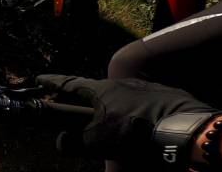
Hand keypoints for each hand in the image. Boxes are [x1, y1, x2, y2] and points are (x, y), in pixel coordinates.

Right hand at [37, 75, 217, 165]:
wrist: (181, 126)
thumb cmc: (136, 131)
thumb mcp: (99, 142)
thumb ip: (76, 142)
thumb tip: (61, 142)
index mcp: (100, 90)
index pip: (69, 83)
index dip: (53, 83)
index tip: (40, 79)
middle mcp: (119, 83)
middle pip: (95, 90)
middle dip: (86, 100)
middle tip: (79, 109)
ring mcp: (141, 87)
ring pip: (120, 98)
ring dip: (113, 110)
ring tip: (115, 127)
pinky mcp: (161, 96)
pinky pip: (140, 104)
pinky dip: (134, 115)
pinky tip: (139, 128)